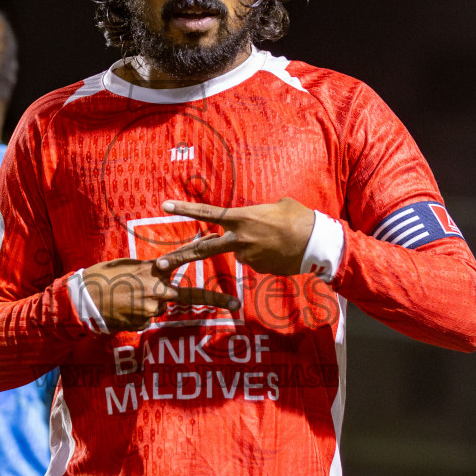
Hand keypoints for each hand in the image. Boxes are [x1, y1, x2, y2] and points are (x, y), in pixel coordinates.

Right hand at [83, 257, 241, 331]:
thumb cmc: (100, 278)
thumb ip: (147, 271)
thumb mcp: (126, 266)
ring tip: (124, 301)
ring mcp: (151, 307)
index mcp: (152, 269)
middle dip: (215, 299)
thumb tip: (160, 275)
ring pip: (158, 309)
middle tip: (236, 303)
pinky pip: (144, 321)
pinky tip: (121, 311)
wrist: (82, 299)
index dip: (202, 251)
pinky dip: (135, 318)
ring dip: (146, 307)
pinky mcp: (142, 322)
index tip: (219, 243)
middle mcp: (156, 288)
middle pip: (187, 295)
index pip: (182, 258)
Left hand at [155, 198, 315, 276]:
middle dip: (180, 257)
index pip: (207, 213)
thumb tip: (255, 220)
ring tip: (275, 239)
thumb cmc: (298, 217)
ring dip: (250, 246)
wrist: (316, 243)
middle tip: (160, 264)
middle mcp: (239, 239)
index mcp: (242, 218)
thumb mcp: (276, 206)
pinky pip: (254, 261)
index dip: (185, 209)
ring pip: (239, 251)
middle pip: (203, 249)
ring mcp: (247, 256)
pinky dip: (263, 255)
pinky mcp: (257, 270)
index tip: (165, 206)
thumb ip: (257, 213)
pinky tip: (280, 250)